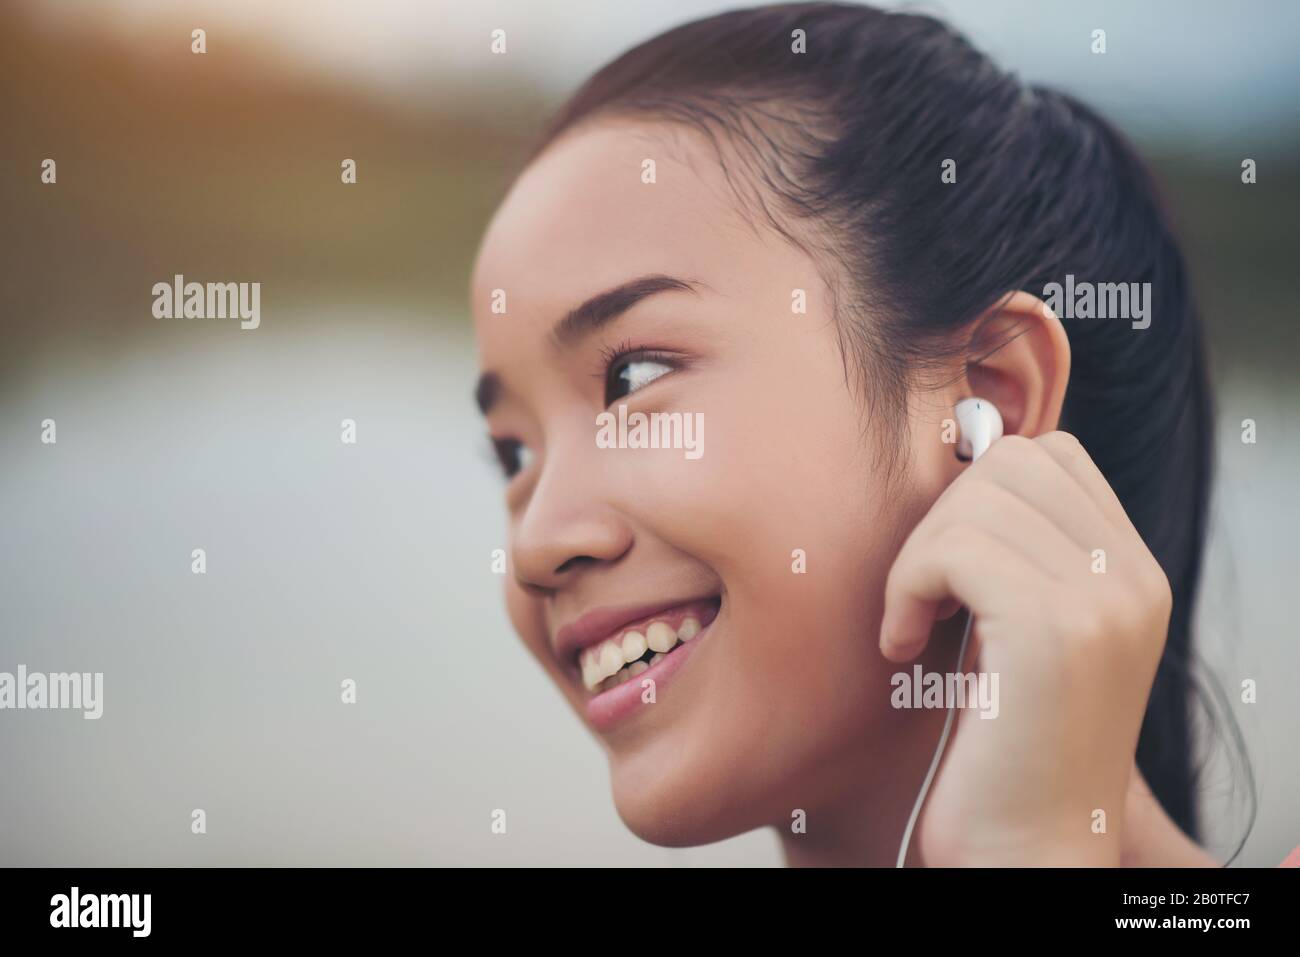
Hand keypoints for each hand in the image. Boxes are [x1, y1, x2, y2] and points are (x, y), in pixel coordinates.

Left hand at [880, 431, 1173, 865]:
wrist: (1023, 850)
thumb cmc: (1002, 743)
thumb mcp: (1024, 628)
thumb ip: (1019, 550)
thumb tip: (967, 451)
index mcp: (1135, 574)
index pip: (1052, 454)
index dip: (977, 490)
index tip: (948, 564)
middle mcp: (1134, 579)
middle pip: (1011, 463)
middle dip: (941, 518)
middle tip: (923, 594)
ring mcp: (1103, 601)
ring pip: (974, 501)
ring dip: (916, 559)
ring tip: (913, 625)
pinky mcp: (1053, 630)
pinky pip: (950, 550)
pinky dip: (905, 590)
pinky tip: (903, 647)